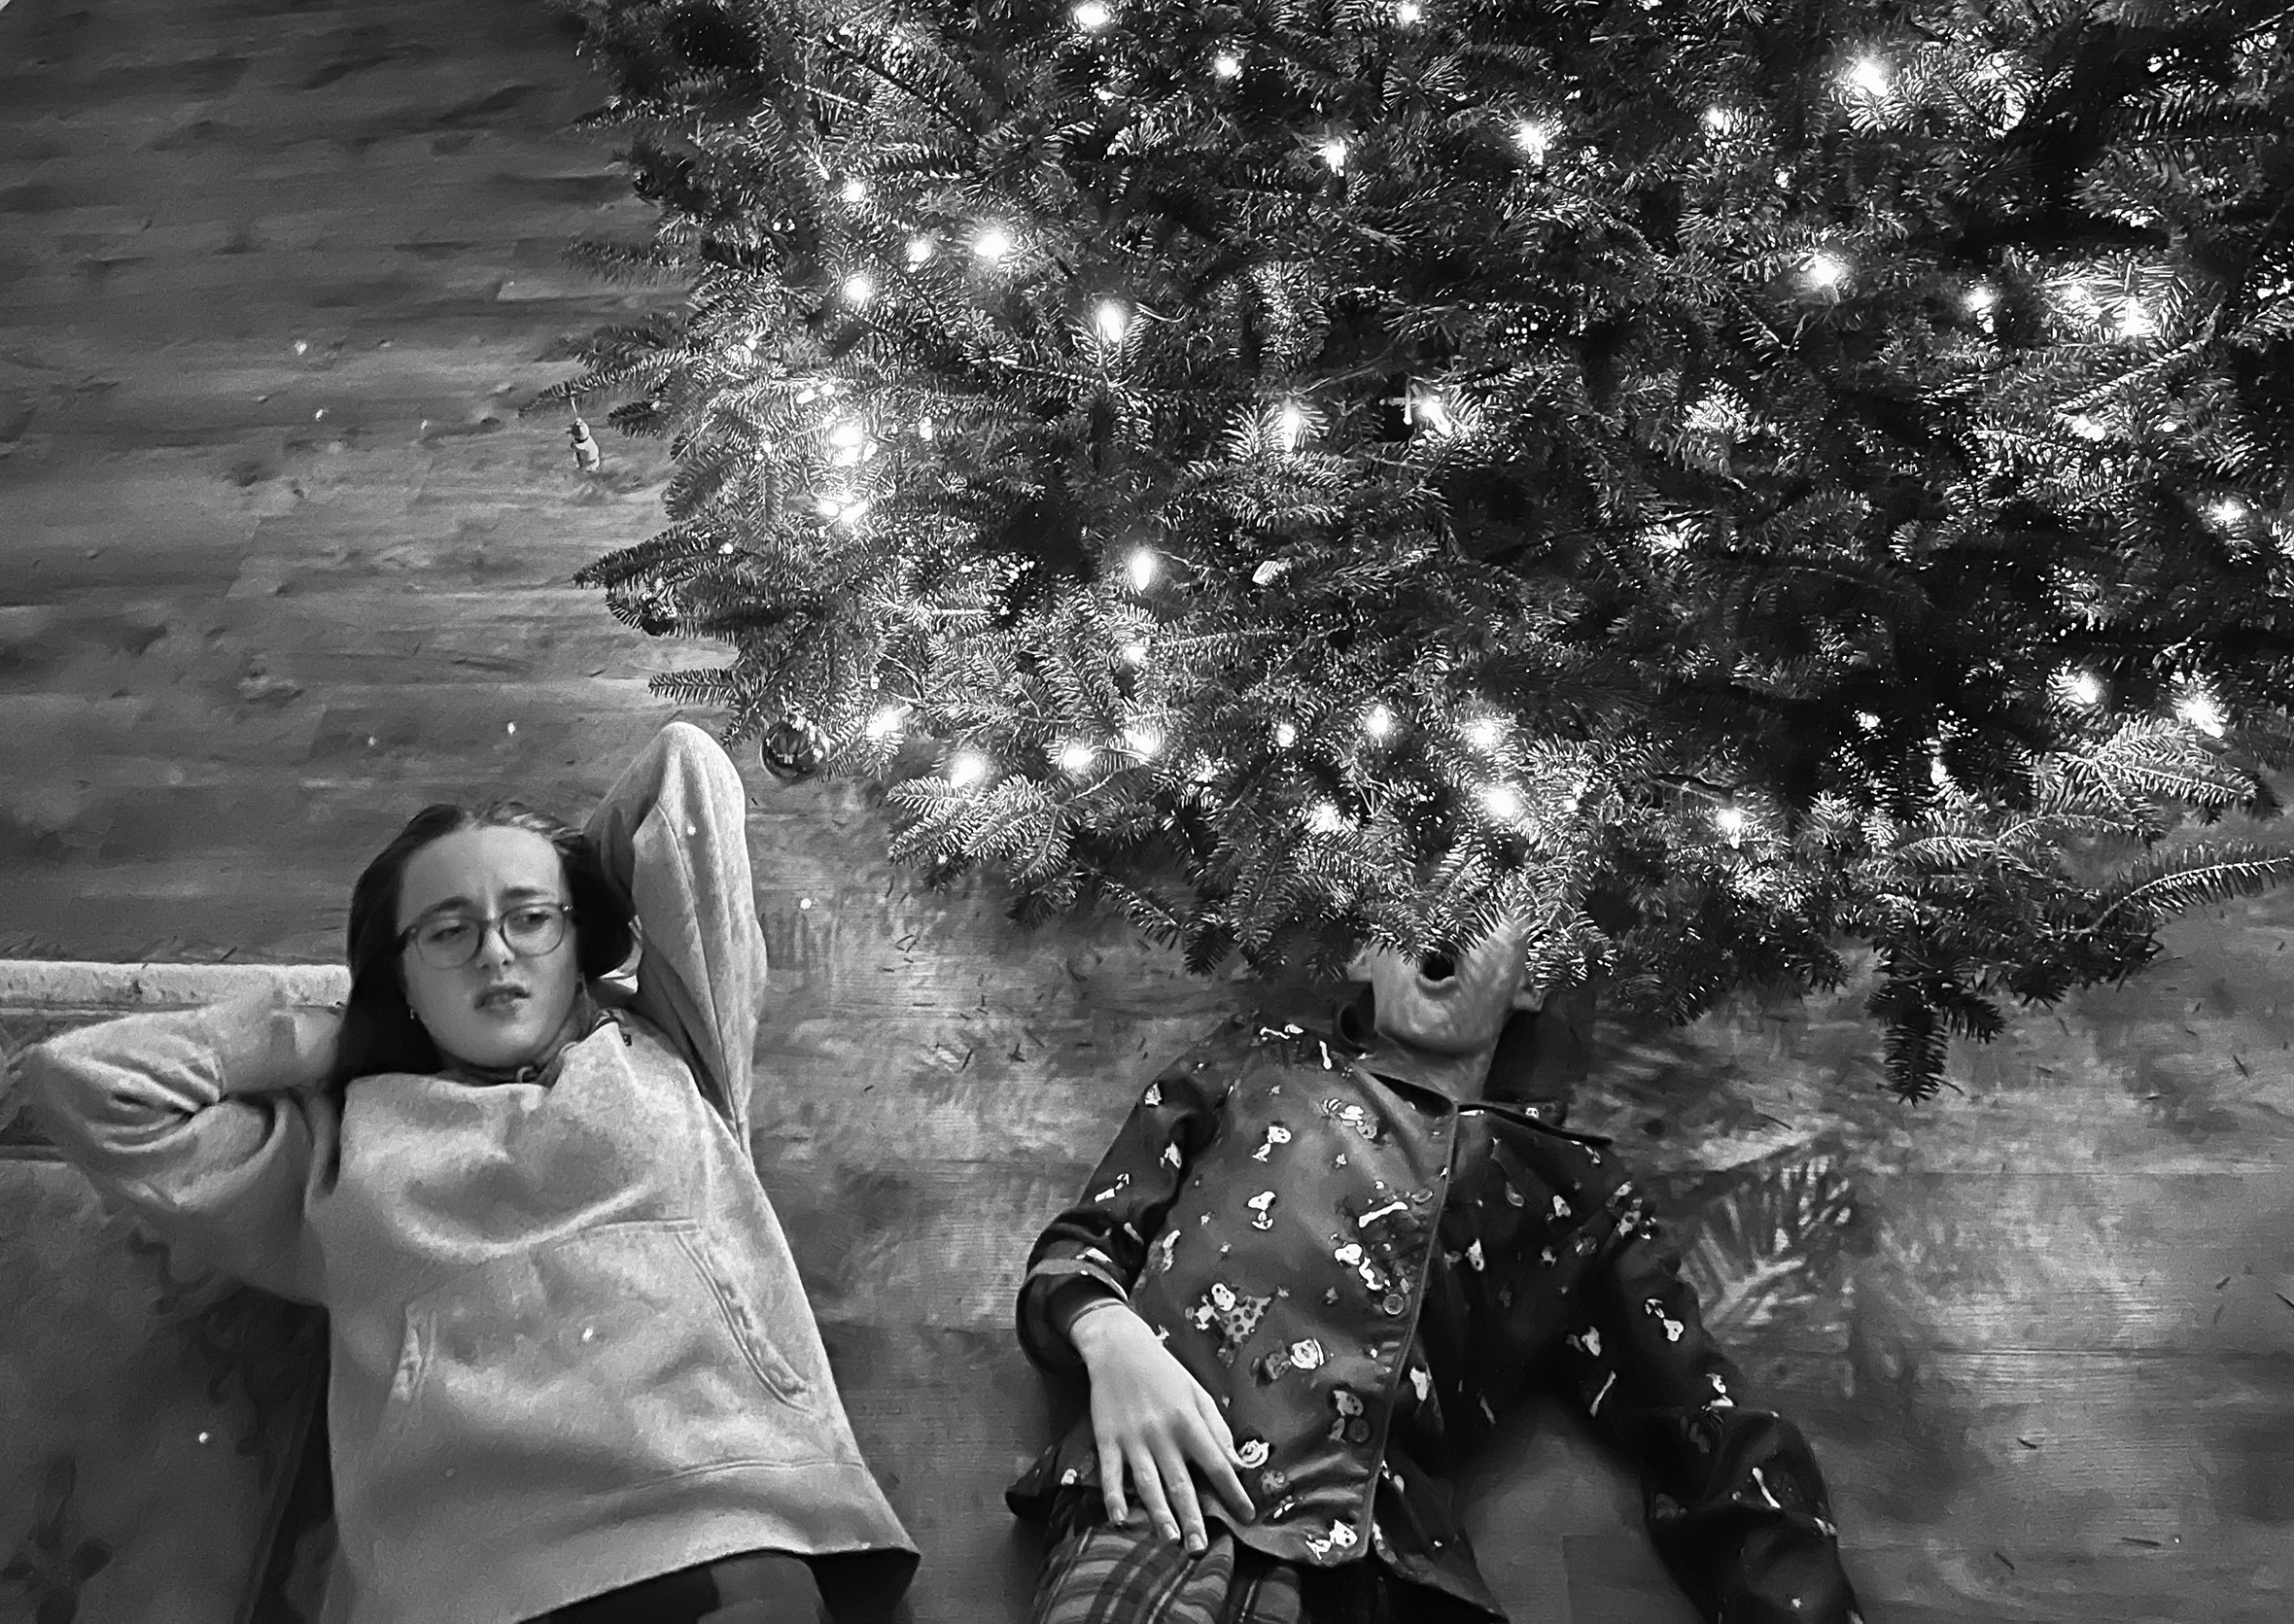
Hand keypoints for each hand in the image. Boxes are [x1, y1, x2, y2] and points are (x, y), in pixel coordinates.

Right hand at [1070, 1301, 1255, 1554]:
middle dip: (1193, 1517)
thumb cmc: (1165, 1372)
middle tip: (1200, 1548)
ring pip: (1147, 1483)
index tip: (1247, 1516)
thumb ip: (1218, 1429)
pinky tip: (1120, 1520)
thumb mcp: (1198, 1393)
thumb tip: (1238, 1465)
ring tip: (1170, 1540)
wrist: (1119, 1347)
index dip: (1233, 1492)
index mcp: (1189, 1421)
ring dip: (1158, 1514)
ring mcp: (1132, 1438)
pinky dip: (1113, 1497)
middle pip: (1181, 1482)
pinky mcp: (1107, 1439)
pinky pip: (1110, 1474)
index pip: (1217, 1464)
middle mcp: (1162, 1433)